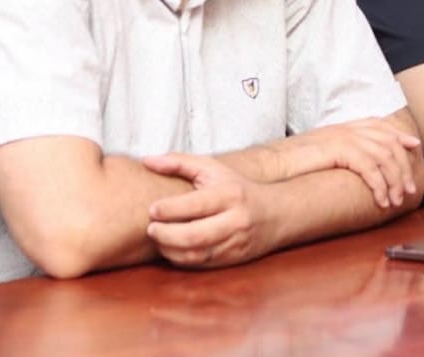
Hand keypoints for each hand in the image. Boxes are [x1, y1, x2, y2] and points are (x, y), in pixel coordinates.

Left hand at [143, 153, 275, 268]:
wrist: (276, 214)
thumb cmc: (237, 188)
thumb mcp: (214, 169)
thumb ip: (180, 162)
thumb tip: (146, 160)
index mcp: (230, 194)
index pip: (195, 205)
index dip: (169, 209)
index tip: (152, 209)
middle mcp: (236, 220)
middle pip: (194, 235)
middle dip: (166, 235)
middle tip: (150, 229)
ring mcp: (236, 242)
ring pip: (196, 254)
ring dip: (170, 250)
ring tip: (158, 239)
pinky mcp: (233, 259)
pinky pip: (202, 264)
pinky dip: (181, 259)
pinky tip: (172, 249)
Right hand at [275, 119, 420, 207]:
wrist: (272, 163)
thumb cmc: (294, 164)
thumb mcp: (321, 153)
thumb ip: (341, 153)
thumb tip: (358, 167)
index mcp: (344, 127)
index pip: (380, 126)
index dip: (399, 134)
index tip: (414, 146)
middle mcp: (347, 129)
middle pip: (388, 143)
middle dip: (402, 167)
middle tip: (408, 189)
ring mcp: (344, 137)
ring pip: (384, 156)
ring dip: (394, 180)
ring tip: (396, 200)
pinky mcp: (340, 149)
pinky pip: (370, 167)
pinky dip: (379, 185)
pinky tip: (381, 200)